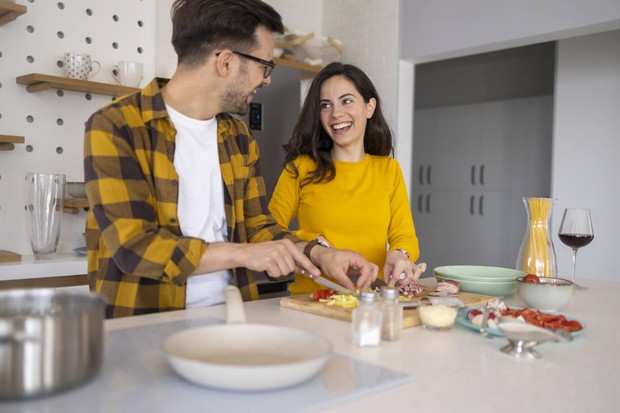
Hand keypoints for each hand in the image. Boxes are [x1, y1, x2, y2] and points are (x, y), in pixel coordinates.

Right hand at [195, 239, 320, 278]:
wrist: (247, 253)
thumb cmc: (263, 253)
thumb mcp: (280, 251)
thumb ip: (292, 259)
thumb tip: (306, 269)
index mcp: (287, 243)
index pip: (302, 257)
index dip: (310, 267)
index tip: (317, 273)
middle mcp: (283, 247)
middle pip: (292, 268)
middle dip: (285, 269)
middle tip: (276, 264)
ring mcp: (276, 253)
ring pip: (285, 272)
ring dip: (278, 271)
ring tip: (271, 264)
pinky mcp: (270, 261)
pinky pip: (277, 274)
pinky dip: (272, 273)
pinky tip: (266, 267)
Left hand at [311, 247, 377, 291]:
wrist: (322, 256)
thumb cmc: (328, 260)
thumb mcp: (335, 272)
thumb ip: (345, 282)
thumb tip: (353, 292)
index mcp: (355, 257)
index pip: (367, 267)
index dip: (365, 278)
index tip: (358, 286)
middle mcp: (359, 260)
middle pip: (371, 270)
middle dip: (367, 282)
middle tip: (361, 292)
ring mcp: (358, 264)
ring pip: (370, 271)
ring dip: (368, 280)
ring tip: (362, 289)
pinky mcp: (356, 268)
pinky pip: (365, 274)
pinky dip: (364, 280)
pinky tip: (359, 287)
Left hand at [384, 250, 426, 286]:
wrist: (397, 253)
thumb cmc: (392, 260)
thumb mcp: (386, 267)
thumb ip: (386, 276)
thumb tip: (388, 285)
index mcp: (399, 263)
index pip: (396, 276)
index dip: (392, 283)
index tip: (390, 286)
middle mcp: (407, 264)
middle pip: (409, 277)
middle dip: (404, 283)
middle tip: (398, 283)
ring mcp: (412, 265)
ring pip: (417, 274)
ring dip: (411, 280)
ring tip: (405, 281)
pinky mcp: (415, 267)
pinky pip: (421, 269)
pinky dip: (421, 272)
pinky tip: (418, 274)